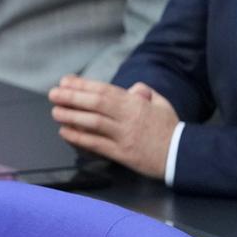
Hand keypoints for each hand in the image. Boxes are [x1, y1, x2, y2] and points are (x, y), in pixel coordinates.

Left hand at [48, 75, 178, 179]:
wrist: (183, 155)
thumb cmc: (171, 130)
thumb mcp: (162, 105)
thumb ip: (146, 94)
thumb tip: (133, 88)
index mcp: (136, 104)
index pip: (105, 90)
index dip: (83, 85)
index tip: (66, 81)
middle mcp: (128, 117)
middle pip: (96, 104)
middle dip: (72, 97)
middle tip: (53, 94)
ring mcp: (124, 136)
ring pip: (93, 123)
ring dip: (71, 116)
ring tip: (55, 111)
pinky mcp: (122, 154)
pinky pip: (96, 144)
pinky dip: (79, 138)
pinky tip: (65, 132)